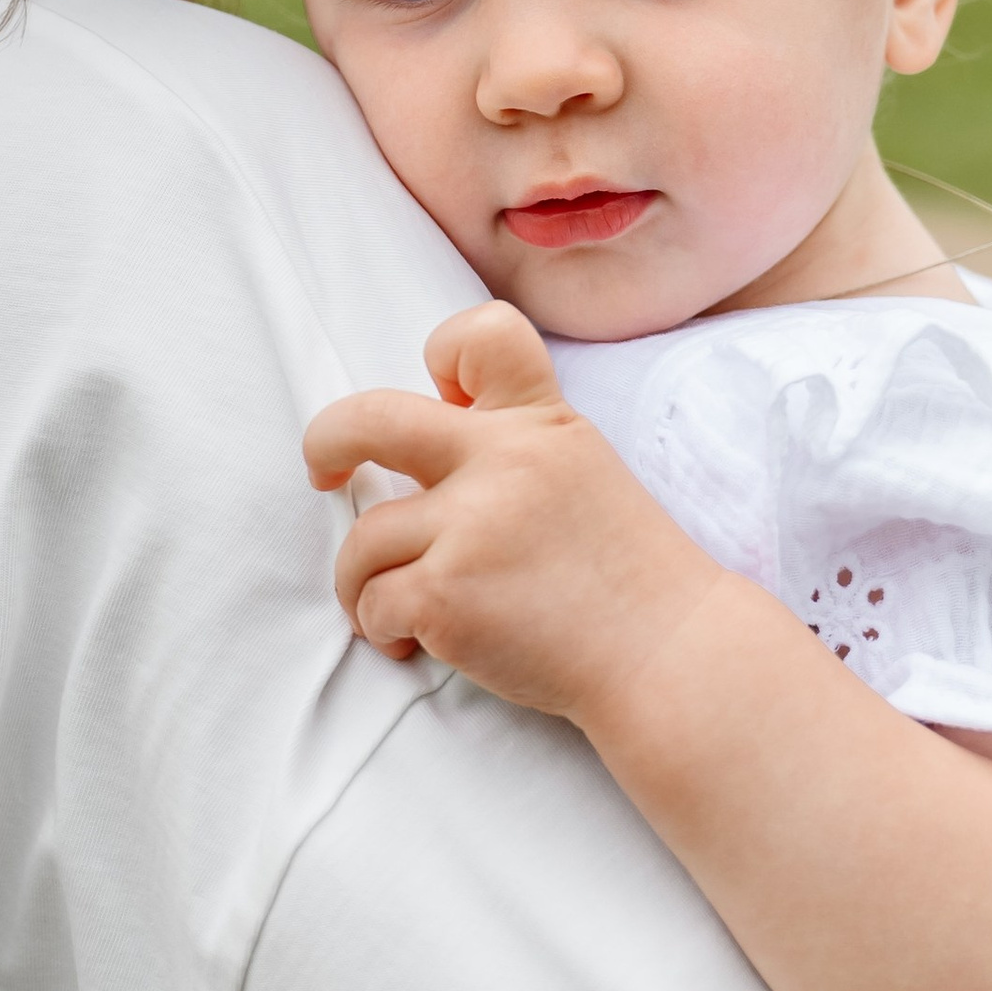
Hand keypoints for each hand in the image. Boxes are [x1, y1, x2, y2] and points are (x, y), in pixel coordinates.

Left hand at [302, 303, 726, 729]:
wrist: (667, 656)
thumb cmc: (625, 578)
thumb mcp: (583, 472)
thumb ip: (515, 448)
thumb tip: (426, 445)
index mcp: (540, 422)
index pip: (479, 334)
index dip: (443, 354)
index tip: (436, 398)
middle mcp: (501, 461)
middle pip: (370, 419)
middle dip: (327, 444)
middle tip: (324, 473)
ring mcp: (469, 527)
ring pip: (363, 539)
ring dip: (364, 582)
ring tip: (397, 611)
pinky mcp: (446, 594)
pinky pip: (372, 603)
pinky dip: (383, 629)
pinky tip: (417, 642)